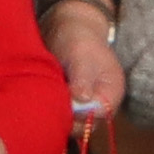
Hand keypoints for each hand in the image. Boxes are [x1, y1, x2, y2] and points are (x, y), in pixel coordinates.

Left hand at [48, 0, 127, 123]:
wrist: (68, 29)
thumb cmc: (78, 39)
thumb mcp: (80, 54)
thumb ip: (82, 76)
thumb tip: (83, 99)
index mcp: (111, 92)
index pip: (99, 116)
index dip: (80, 115)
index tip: (62, 103)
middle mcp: (100, 103)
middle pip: (86, 124)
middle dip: (67, 117)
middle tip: (48, 101)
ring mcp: (85, 105)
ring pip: (73, 122)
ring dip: (57, 114)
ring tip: (44, 98)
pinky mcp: (71, 104)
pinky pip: (63, 116)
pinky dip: (52, 110)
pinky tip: (41, 100)